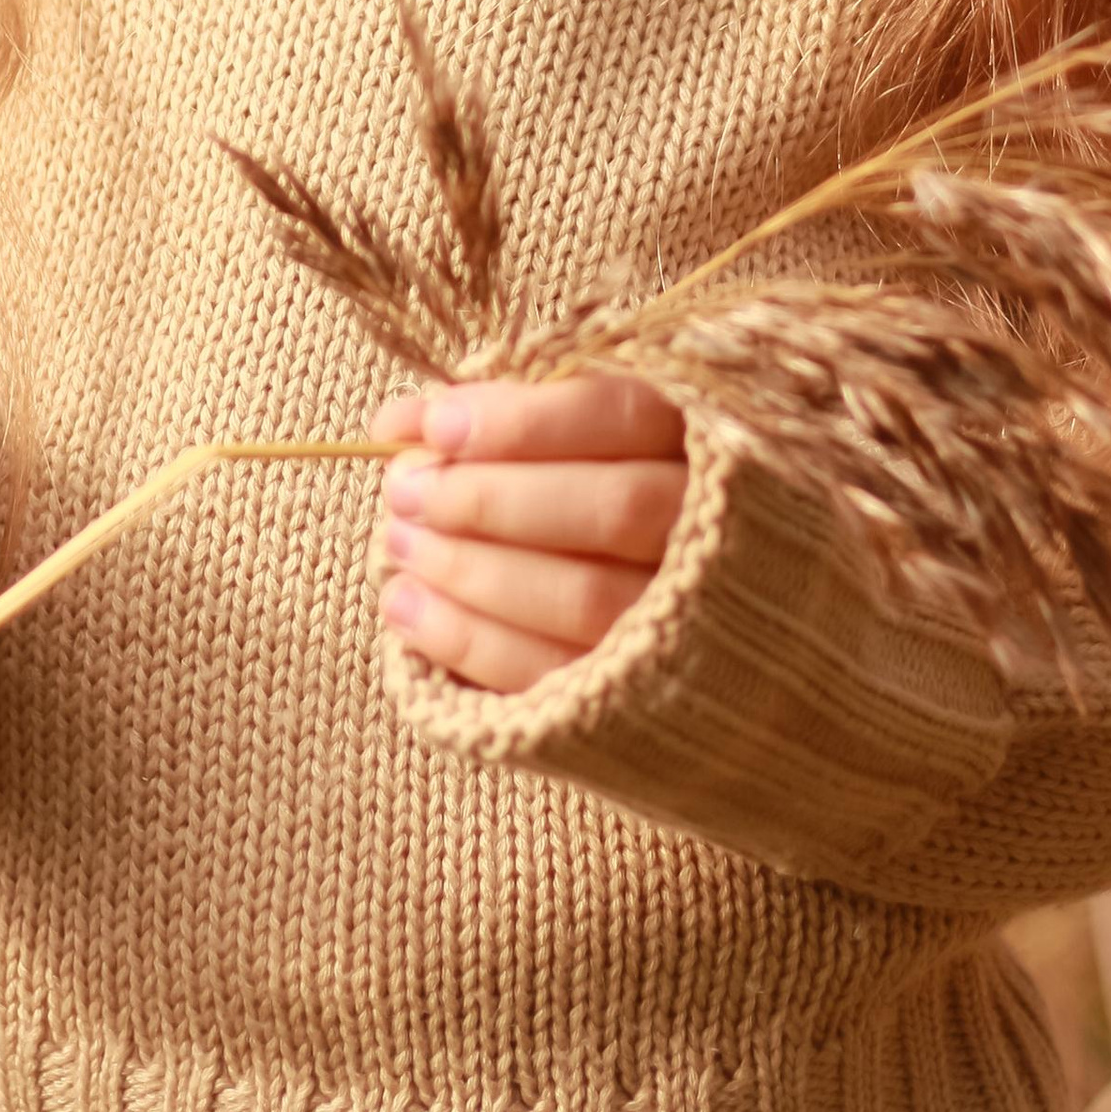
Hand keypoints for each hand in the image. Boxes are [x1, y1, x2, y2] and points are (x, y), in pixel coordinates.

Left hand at [366, 373, 688, 694]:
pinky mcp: (640, 696)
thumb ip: (504, 415)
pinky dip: (466, 640)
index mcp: (703, 439)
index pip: (621, 415)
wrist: (706, 616)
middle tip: (404, 488)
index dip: (525, 420)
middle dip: (488, 497)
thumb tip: (399, 423)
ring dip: (468, 567)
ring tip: (398, 540)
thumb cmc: (605, 482)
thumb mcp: (578, 428)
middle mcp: (712, 528)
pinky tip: (408, 606)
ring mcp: (685, 618)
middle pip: (609, 509)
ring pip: (581, 595)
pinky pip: (553, 672)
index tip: (437, 423)